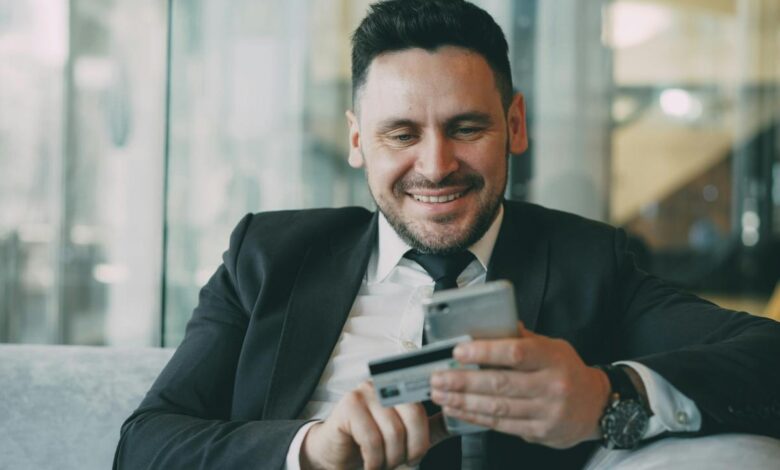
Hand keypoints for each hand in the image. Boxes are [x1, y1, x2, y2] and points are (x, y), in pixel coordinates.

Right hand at [301, 380, 449, 469]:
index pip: (426, 406)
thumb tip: (458, 419)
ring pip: (393, 431)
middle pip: (414, 416)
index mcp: (401, 387)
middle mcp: (385, 383)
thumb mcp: (405, 437)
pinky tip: (369, 464)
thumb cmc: (371, 444)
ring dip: (390, 458)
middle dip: (411, 449)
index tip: (416, 456)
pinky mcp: (348, 404)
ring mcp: (365, 390)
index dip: (423, 435)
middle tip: (400, 463)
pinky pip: (372, 439)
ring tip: (382, 463)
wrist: (334, 453)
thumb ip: (430, 428)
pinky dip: (374, 460)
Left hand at [429, 323, 609, 448]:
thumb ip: (521, 339)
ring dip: (463, 401)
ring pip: (497, 407)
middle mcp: (551, 385)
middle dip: (463, 380)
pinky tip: (457, 408)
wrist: (596, 406)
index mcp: (552, 358)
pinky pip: (501, 425)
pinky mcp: (539, 432)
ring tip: (441, 393)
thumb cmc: (566, 371)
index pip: (515, 353)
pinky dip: (475, 416)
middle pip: (500, 383)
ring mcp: (546, 412)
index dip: (484, 352)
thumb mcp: (552, 347)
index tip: (459, 350)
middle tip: (438, 376)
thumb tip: (488, 324)